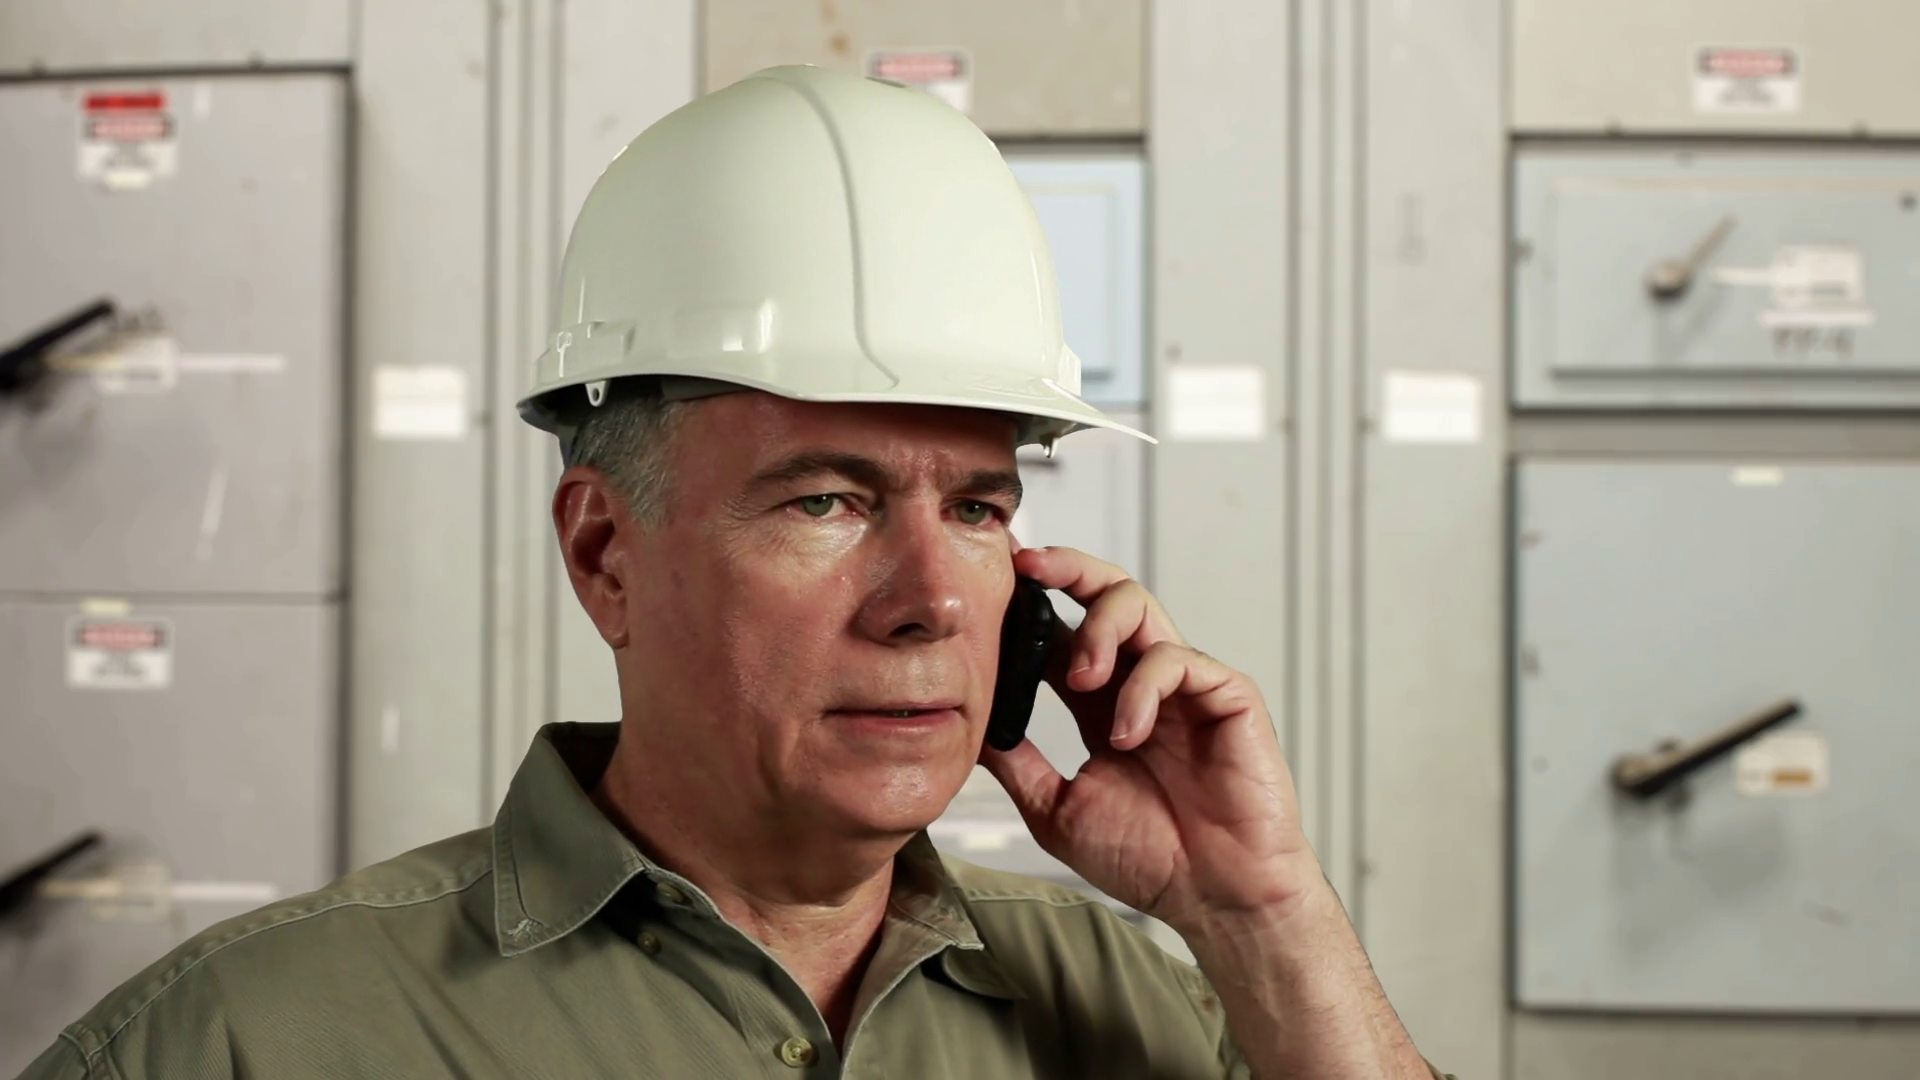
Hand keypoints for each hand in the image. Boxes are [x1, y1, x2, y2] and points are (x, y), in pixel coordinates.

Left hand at [979, 545, 1325, 931]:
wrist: (1215, 898)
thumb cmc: (1151, 859)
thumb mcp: (1057, 808)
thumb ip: (1018, 762)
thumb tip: (963, 726)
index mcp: (1103, 701)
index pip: (1063, 630)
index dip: (1029, 603)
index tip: (991, 582)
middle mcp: (1142, 682)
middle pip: (1106, 593)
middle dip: (1066, 568)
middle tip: (1028, 568)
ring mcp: (1186, 685)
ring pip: (1141, 607)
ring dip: (1099, 630)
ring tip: (1078, 680)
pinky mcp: (1227, 695)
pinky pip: (1179, 660)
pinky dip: (1142, 689)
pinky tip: (1127, 734)